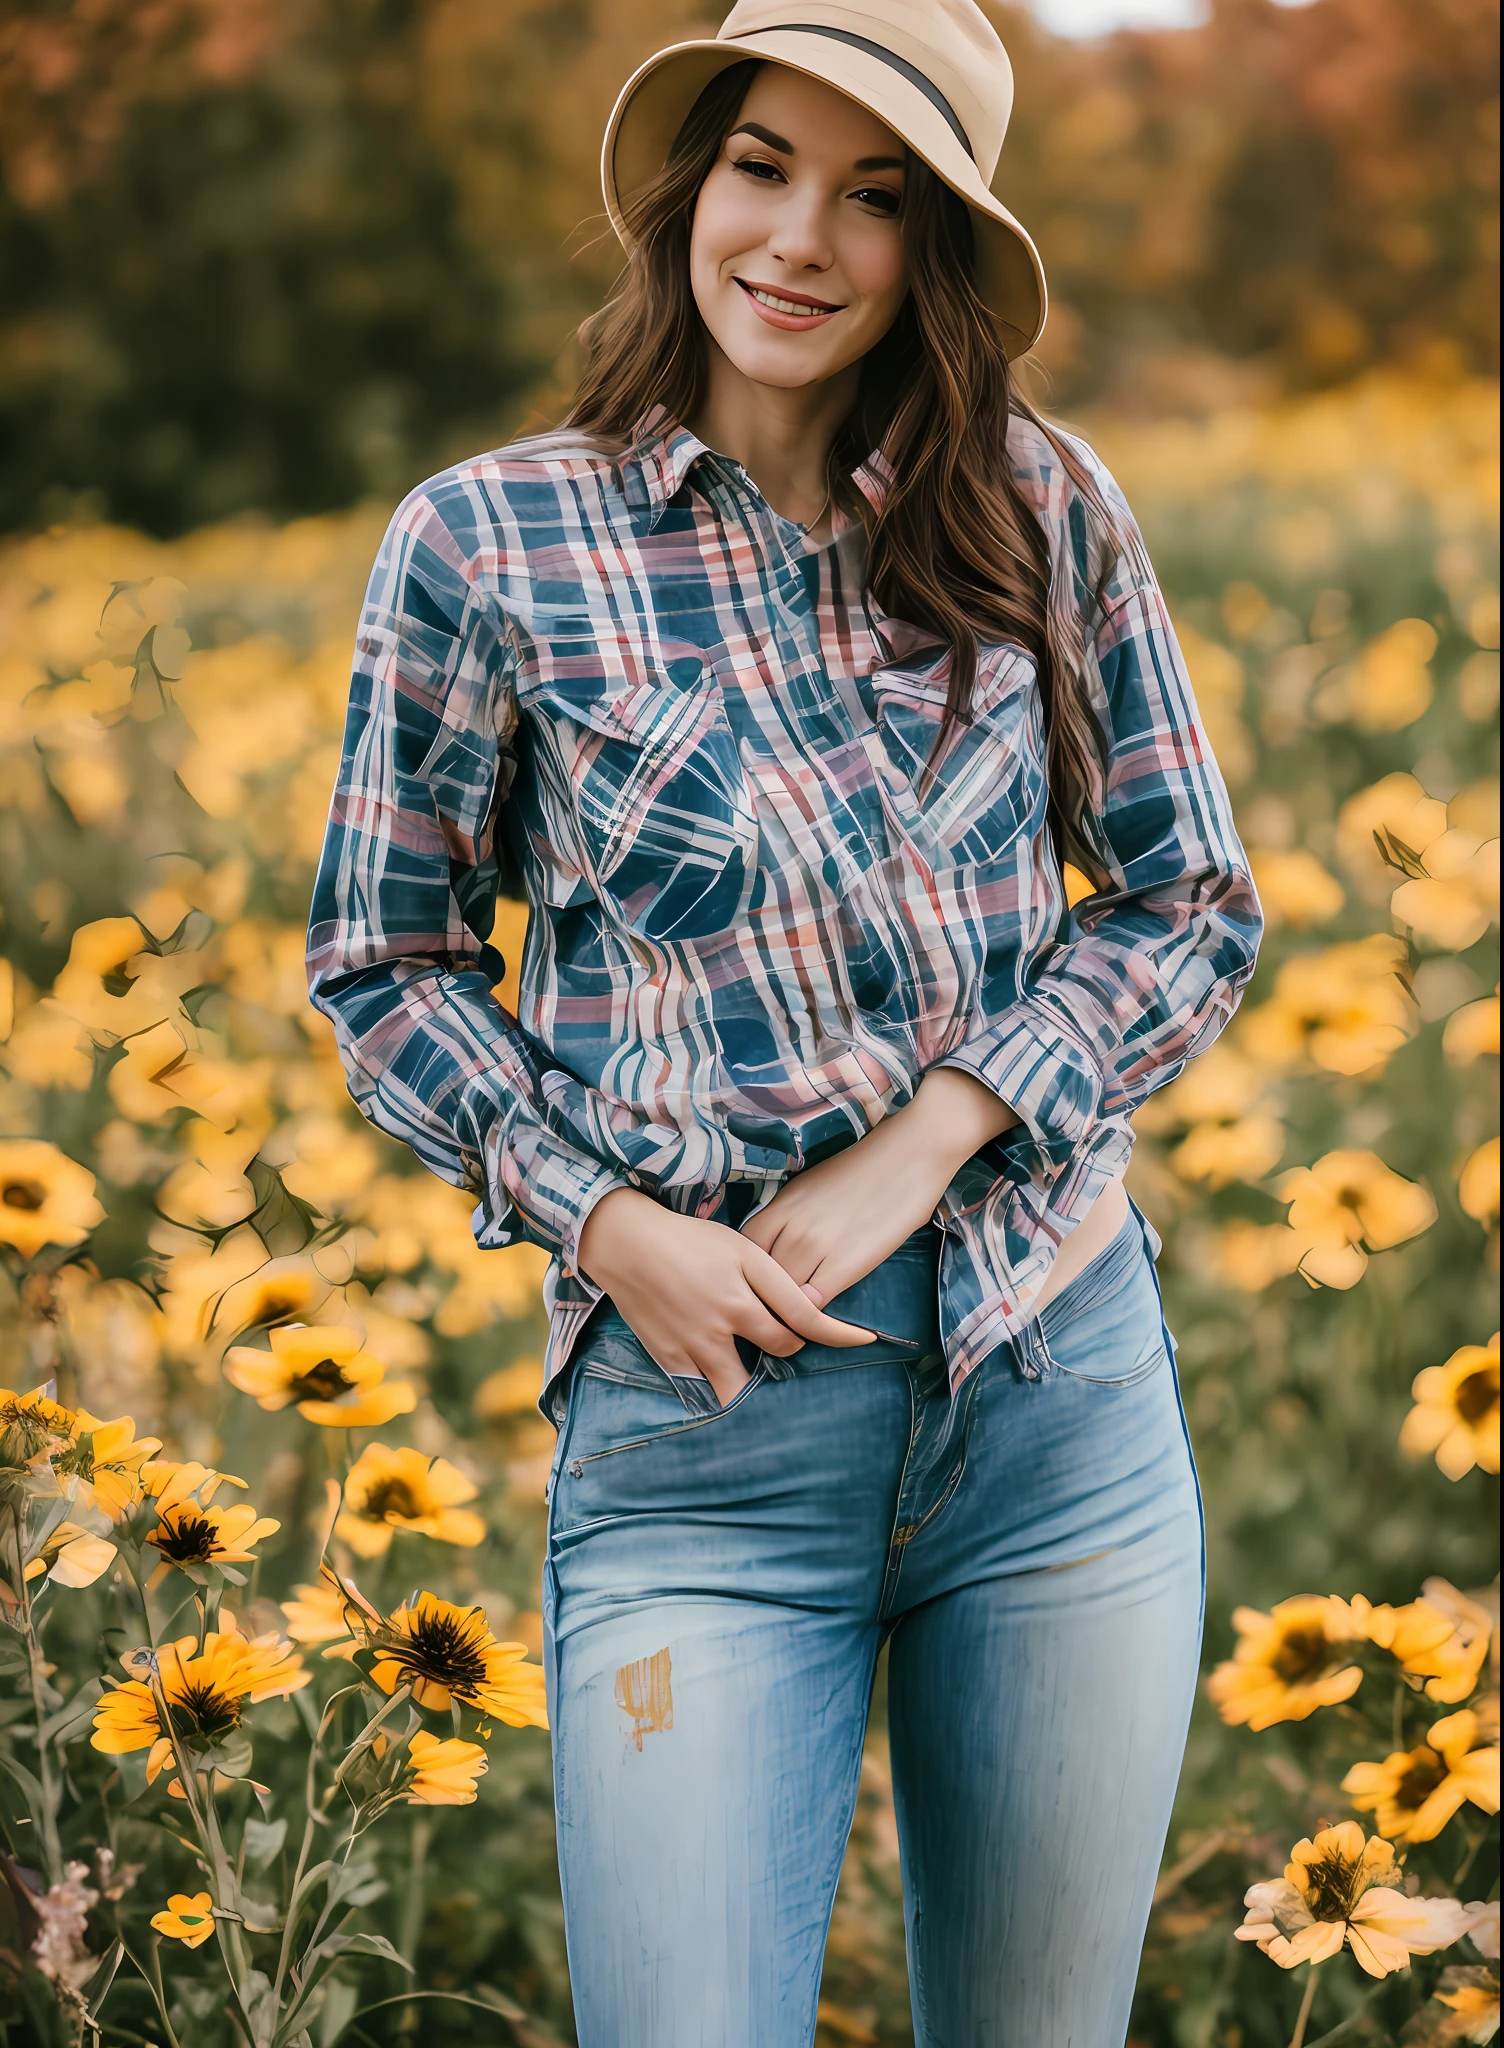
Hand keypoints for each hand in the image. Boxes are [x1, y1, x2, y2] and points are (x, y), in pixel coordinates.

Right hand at [575, 1189, 880, 1407]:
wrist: (627, 1244)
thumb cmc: (689, 1241)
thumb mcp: (739, 1248)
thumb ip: (774, 1282)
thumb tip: (809, 1311)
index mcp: (747, 1288)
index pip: (806, 1320)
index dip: (841, 1334)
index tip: (866, 1340)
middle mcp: (726, 1320)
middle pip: (778, 1353)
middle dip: (791, 1351)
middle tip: (790, 1343)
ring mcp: (696, 1344)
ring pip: (740, 1388)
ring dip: (758, 1386)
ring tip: (761, 1375)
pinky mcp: (670, 1358)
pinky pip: (705, 1388)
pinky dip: (720, 1385)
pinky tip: (723, 1374)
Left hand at [739, 1067, 1019, 1305]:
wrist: (911, 1152)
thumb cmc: (868, 1166)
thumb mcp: (811, 1186)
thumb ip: (790, 1216)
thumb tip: (778, 1246)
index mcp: (780, 1204)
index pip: (743, 1250)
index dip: (749, 1272)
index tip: (762, 1285)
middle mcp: (789, 1225)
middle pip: (759, 1278)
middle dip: (766, 1297)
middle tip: (781, 1312)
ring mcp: (814, 1245)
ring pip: (782, 1296)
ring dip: (789, 1311)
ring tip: (800, 1321)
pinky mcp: (844, 1264)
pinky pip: (812, 1306)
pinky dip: (813, 1317)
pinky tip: (824, 1320)